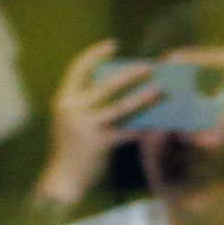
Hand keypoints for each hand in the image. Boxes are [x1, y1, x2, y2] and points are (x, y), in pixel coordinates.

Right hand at [37, 37, 149, 203]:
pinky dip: (143, 126)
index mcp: (64, 100)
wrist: (64, 178)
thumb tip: (122, 84)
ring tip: (160, 90)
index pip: (76, 69)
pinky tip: (158, 123)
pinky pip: (126, 130)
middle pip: (104, 85)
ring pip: (119, 106)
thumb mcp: (71, 120)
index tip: (114, 45)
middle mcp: (72, 110)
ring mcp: (85, 126)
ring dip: (142, 97)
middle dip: (128, 74)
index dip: (94, 54)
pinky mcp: (99, 142)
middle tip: (148, 67)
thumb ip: (87, 102)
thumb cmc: (72, 146)